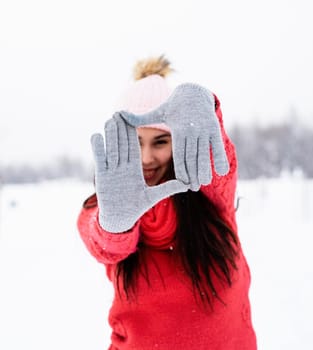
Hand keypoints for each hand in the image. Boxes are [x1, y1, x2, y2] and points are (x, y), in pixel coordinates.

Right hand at [91, 113, 188, 232]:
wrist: (121, 218)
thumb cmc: (136, 207)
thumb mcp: (154, 196)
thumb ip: (168, 188)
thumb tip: (187, 184)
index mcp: (135, 169)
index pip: (134, 147)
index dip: (134, 133)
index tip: (135, 119)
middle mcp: (123, 167)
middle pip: (122, 144)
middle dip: (121, 128)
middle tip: (120, 112)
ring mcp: (112, 170)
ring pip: (111, 148)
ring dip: (110, 134)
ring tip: (109, 119)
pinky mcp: (102, 177)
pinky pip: (100, 160)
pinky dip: (98, 149)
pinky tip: (96, 136)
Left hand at [120, 83, 228, 190]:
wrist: (194, 91)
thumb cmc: (173, 106)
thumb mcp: (158, 111)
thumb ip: (140, 117)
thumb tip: (118, 114)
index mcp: (178, 128)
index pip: (179, 153)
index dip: (182, 168)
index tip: (182, 181)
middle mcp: (192, 129)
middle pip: (192, 155)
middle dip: (194, 172)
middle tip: (195, 188)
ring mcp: (204, 128)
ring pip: (205, 152)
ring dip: (206, 168)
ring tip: (205, 182)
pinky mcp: (214, 127)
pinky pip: (217, 145)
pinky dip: (221, 158)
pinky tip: (222, 172)